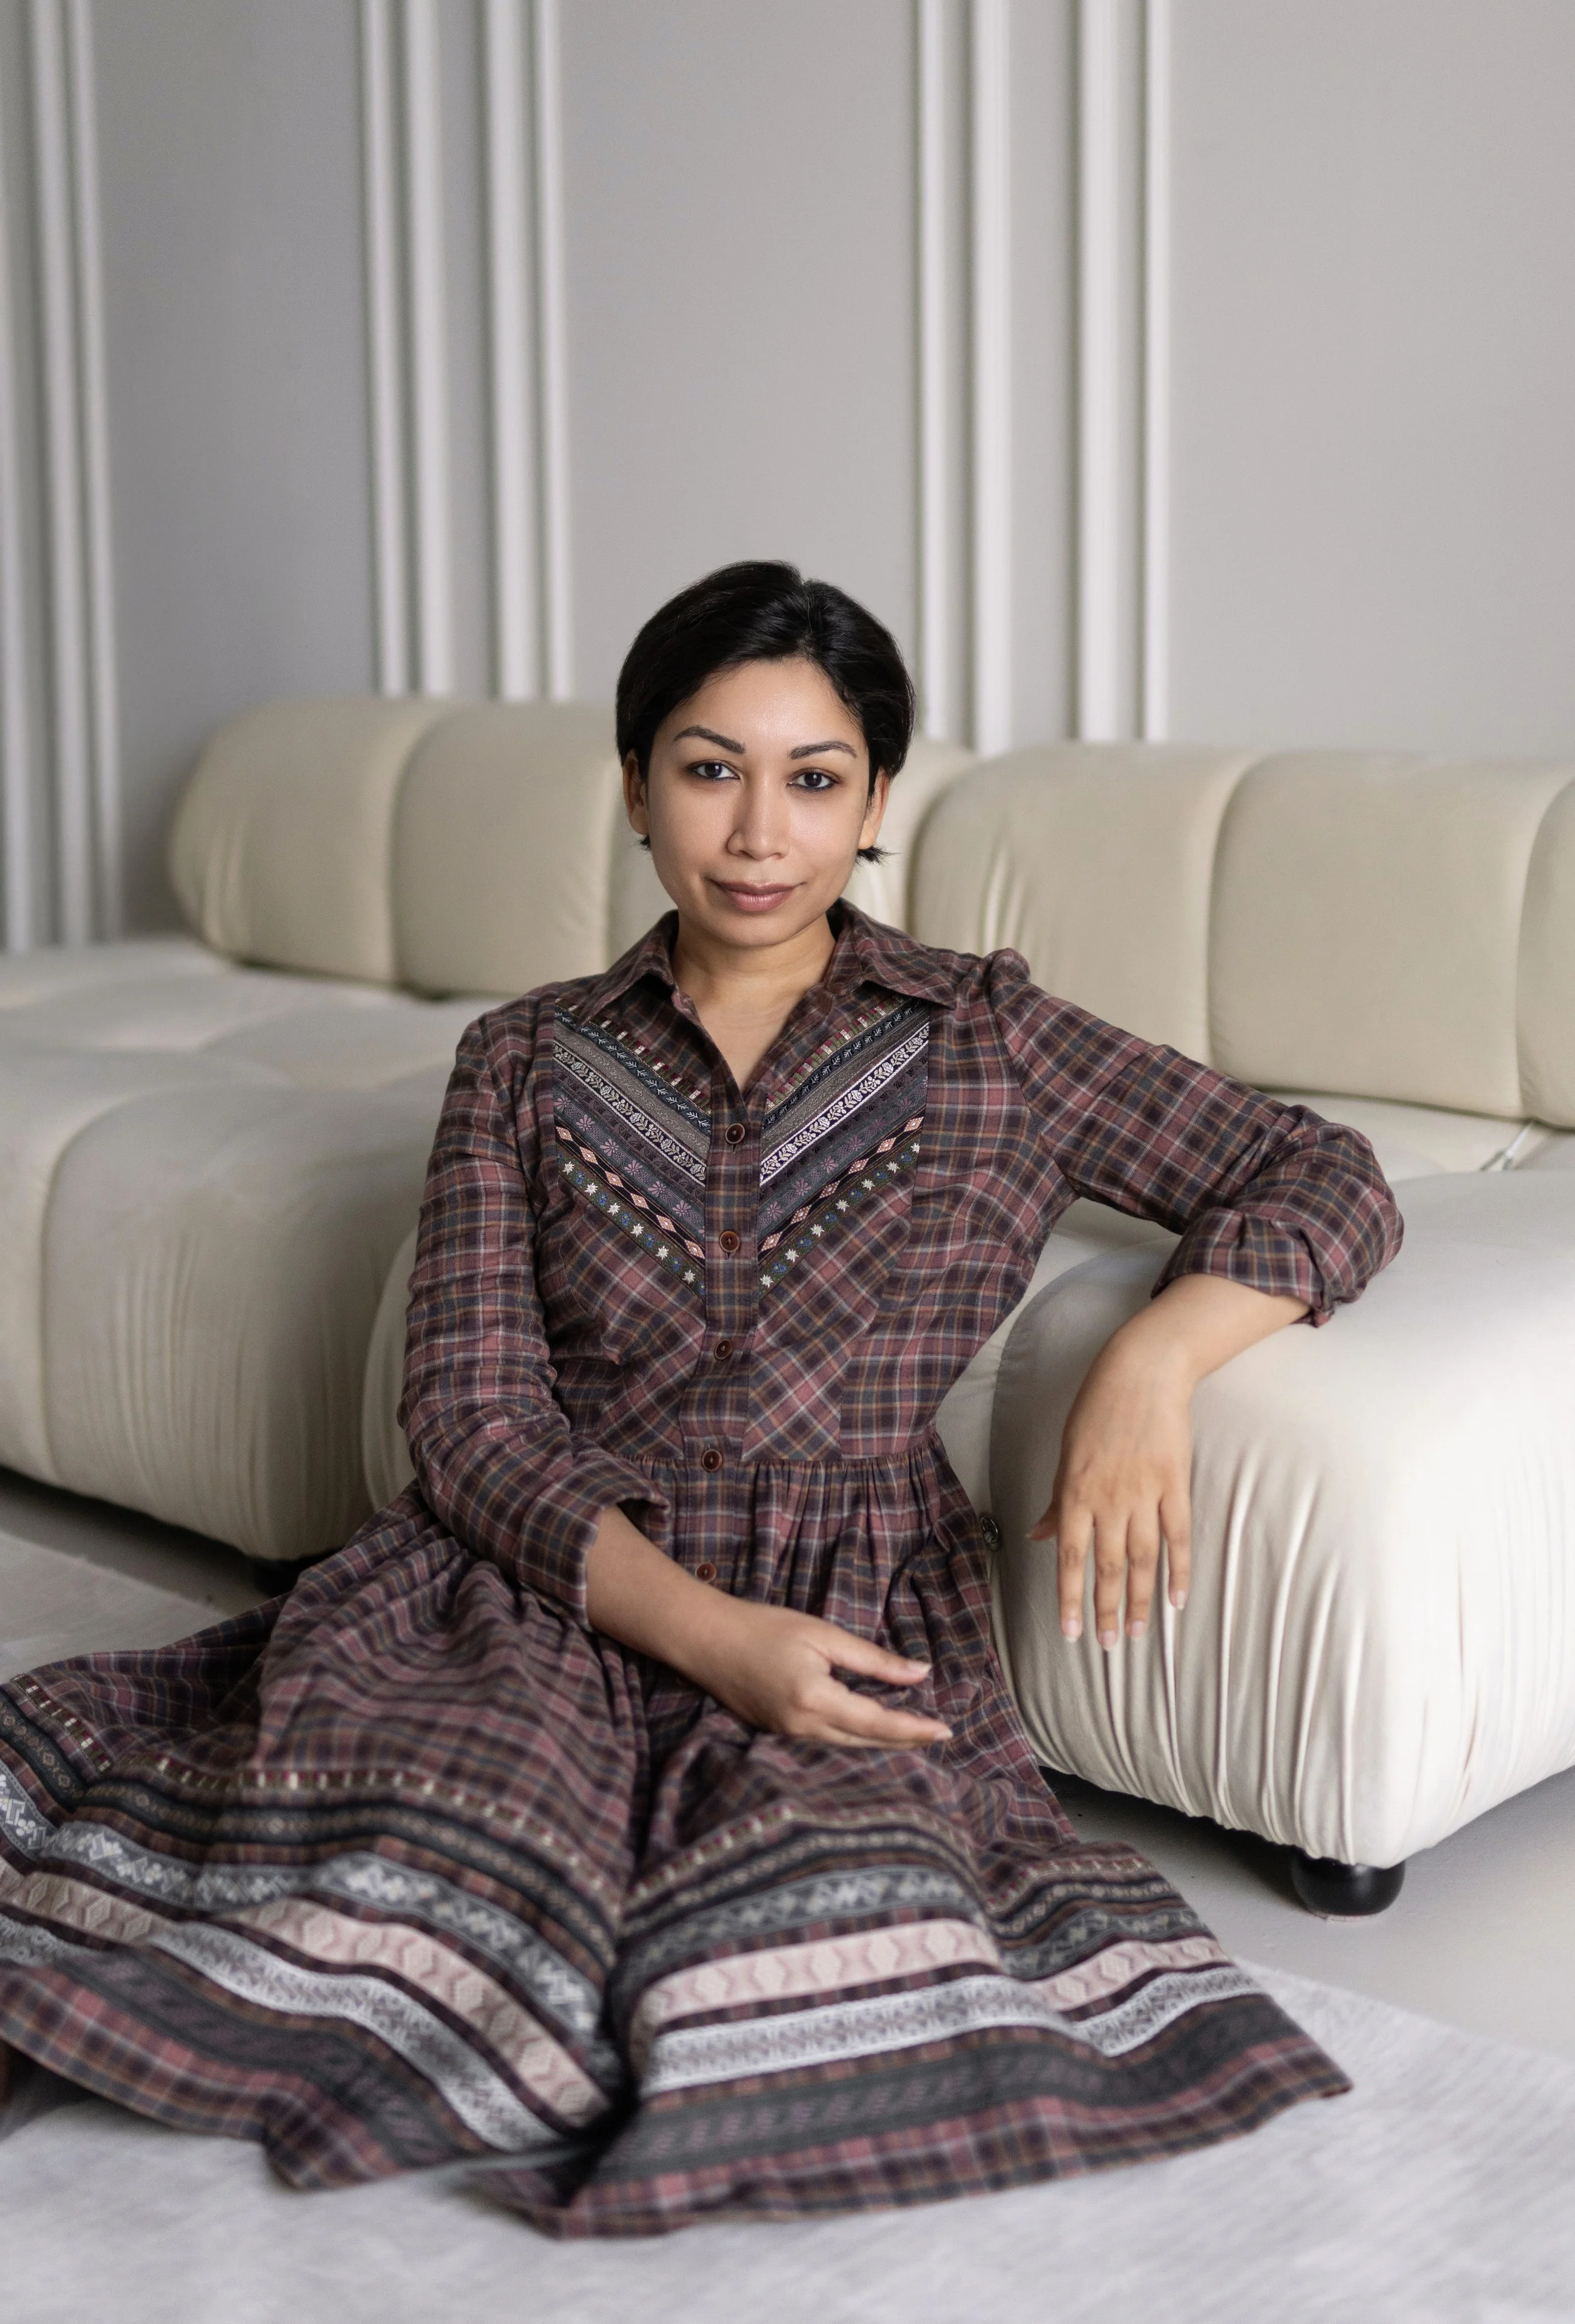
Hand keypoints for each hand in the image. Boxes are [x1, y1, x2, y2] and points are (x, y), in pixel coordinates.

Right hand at [691, 1597, 951, 1748]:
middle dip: (906, 1741)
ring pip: (849, 1748)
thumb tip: (920, 1673)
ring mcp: (789, 1736)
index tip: (946, 1729)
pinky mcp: (779, 1734)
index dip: (915, 1729)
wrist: (707, 1641)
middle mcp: (804, 1727)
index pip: (878, 1723)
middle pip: (867, 1743)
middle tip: (940, 1735)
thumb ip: (873, 1659)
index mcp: (816, 1699)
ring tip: (916, 1735)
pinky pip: (829, 1744)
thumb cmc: (764, 1627)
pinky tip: (873, 1731)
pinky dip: (857, 1739)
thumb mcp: (823, 1635)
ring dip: (884, 1743)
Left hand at [1027, 1329, 1192, 1647]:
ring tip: (1140, 1632)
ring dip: (1141, 1599)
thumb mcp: (1067, 1451)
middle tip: (1110, 1645)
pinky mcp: (1176, 1483)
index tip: (1070, 1633)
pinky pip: (1178, 1535)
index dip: (1069, 1598)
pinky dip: (1179, 1569)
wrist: (1143, 1371)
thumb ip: (1058, 1499)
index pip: (1070, 1557)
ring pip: (1142, 1558)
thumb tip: (1040, 1535)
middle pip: (1108, 1565)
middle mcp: (1109, 1498)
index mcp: (1075, 1491)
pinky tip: (1178, 1599)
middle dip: (1106, 1609)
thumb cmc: (1097, 1408)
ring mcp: (1145, 1492)